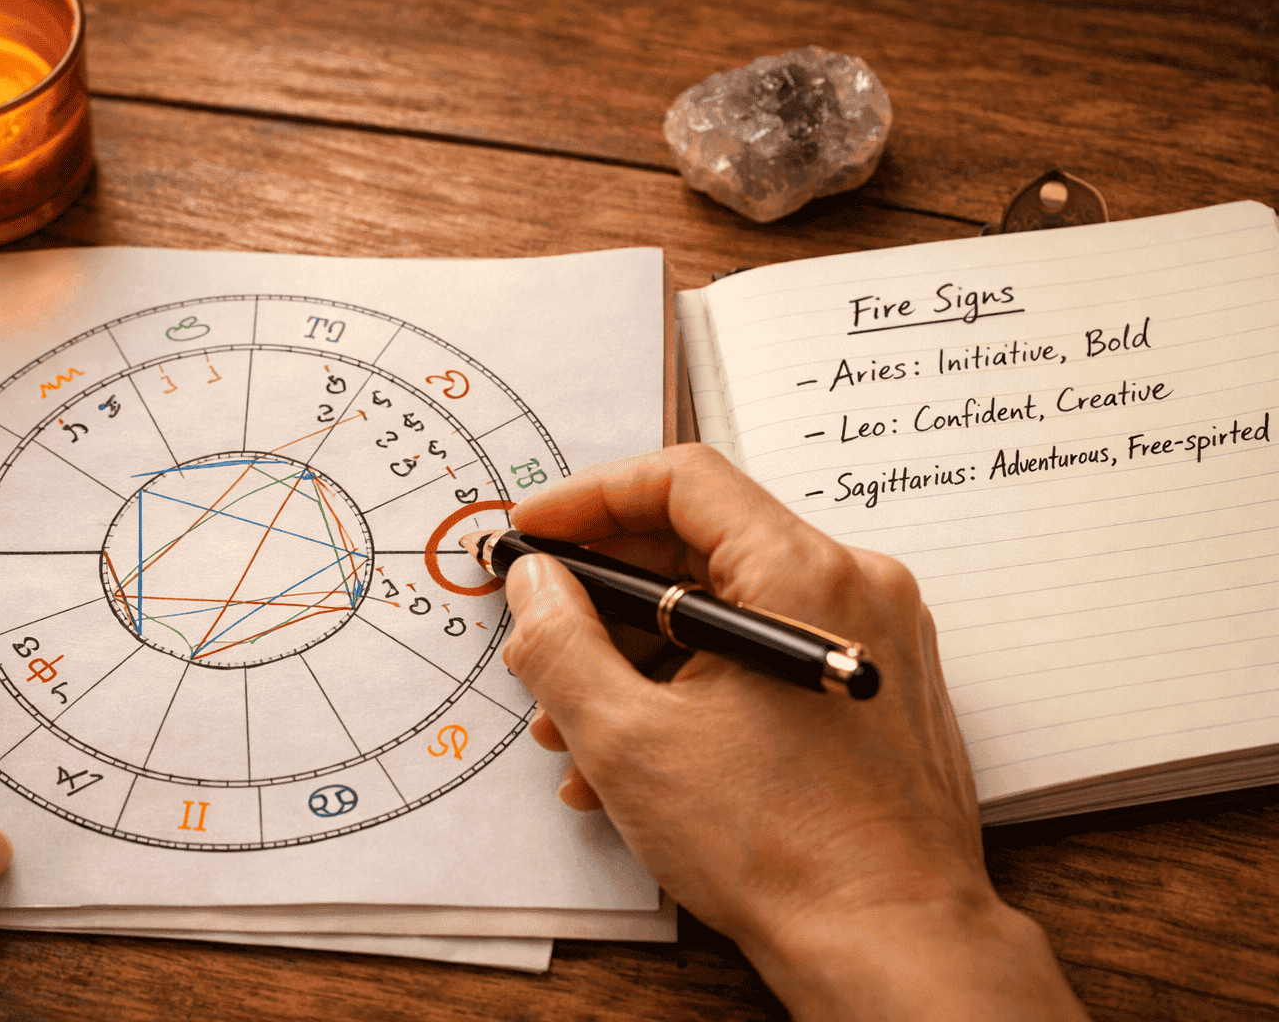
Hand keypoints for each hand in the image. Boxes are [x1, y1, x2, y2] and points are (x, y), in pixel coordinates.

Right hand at [503, 446, 1087, 1020]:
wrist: (890, 942)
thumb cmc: (778, 847)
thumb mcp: (628, 741)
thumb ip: (561, 645)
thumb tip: (533, 584)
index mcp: (802, 573)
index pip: (684, 482)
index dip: (591, 498)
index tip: (535, 535)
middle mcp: (853, 587)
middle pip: (703, 547)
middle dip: (606, 596)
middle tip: (540, 633)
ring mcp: (872, 639)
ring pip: (730, 611)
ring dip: (641, 658)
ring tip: (574, 729)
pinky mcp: (869, 686)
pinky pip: (767, 656)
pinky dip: (697, 687)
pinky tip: (640, 755)